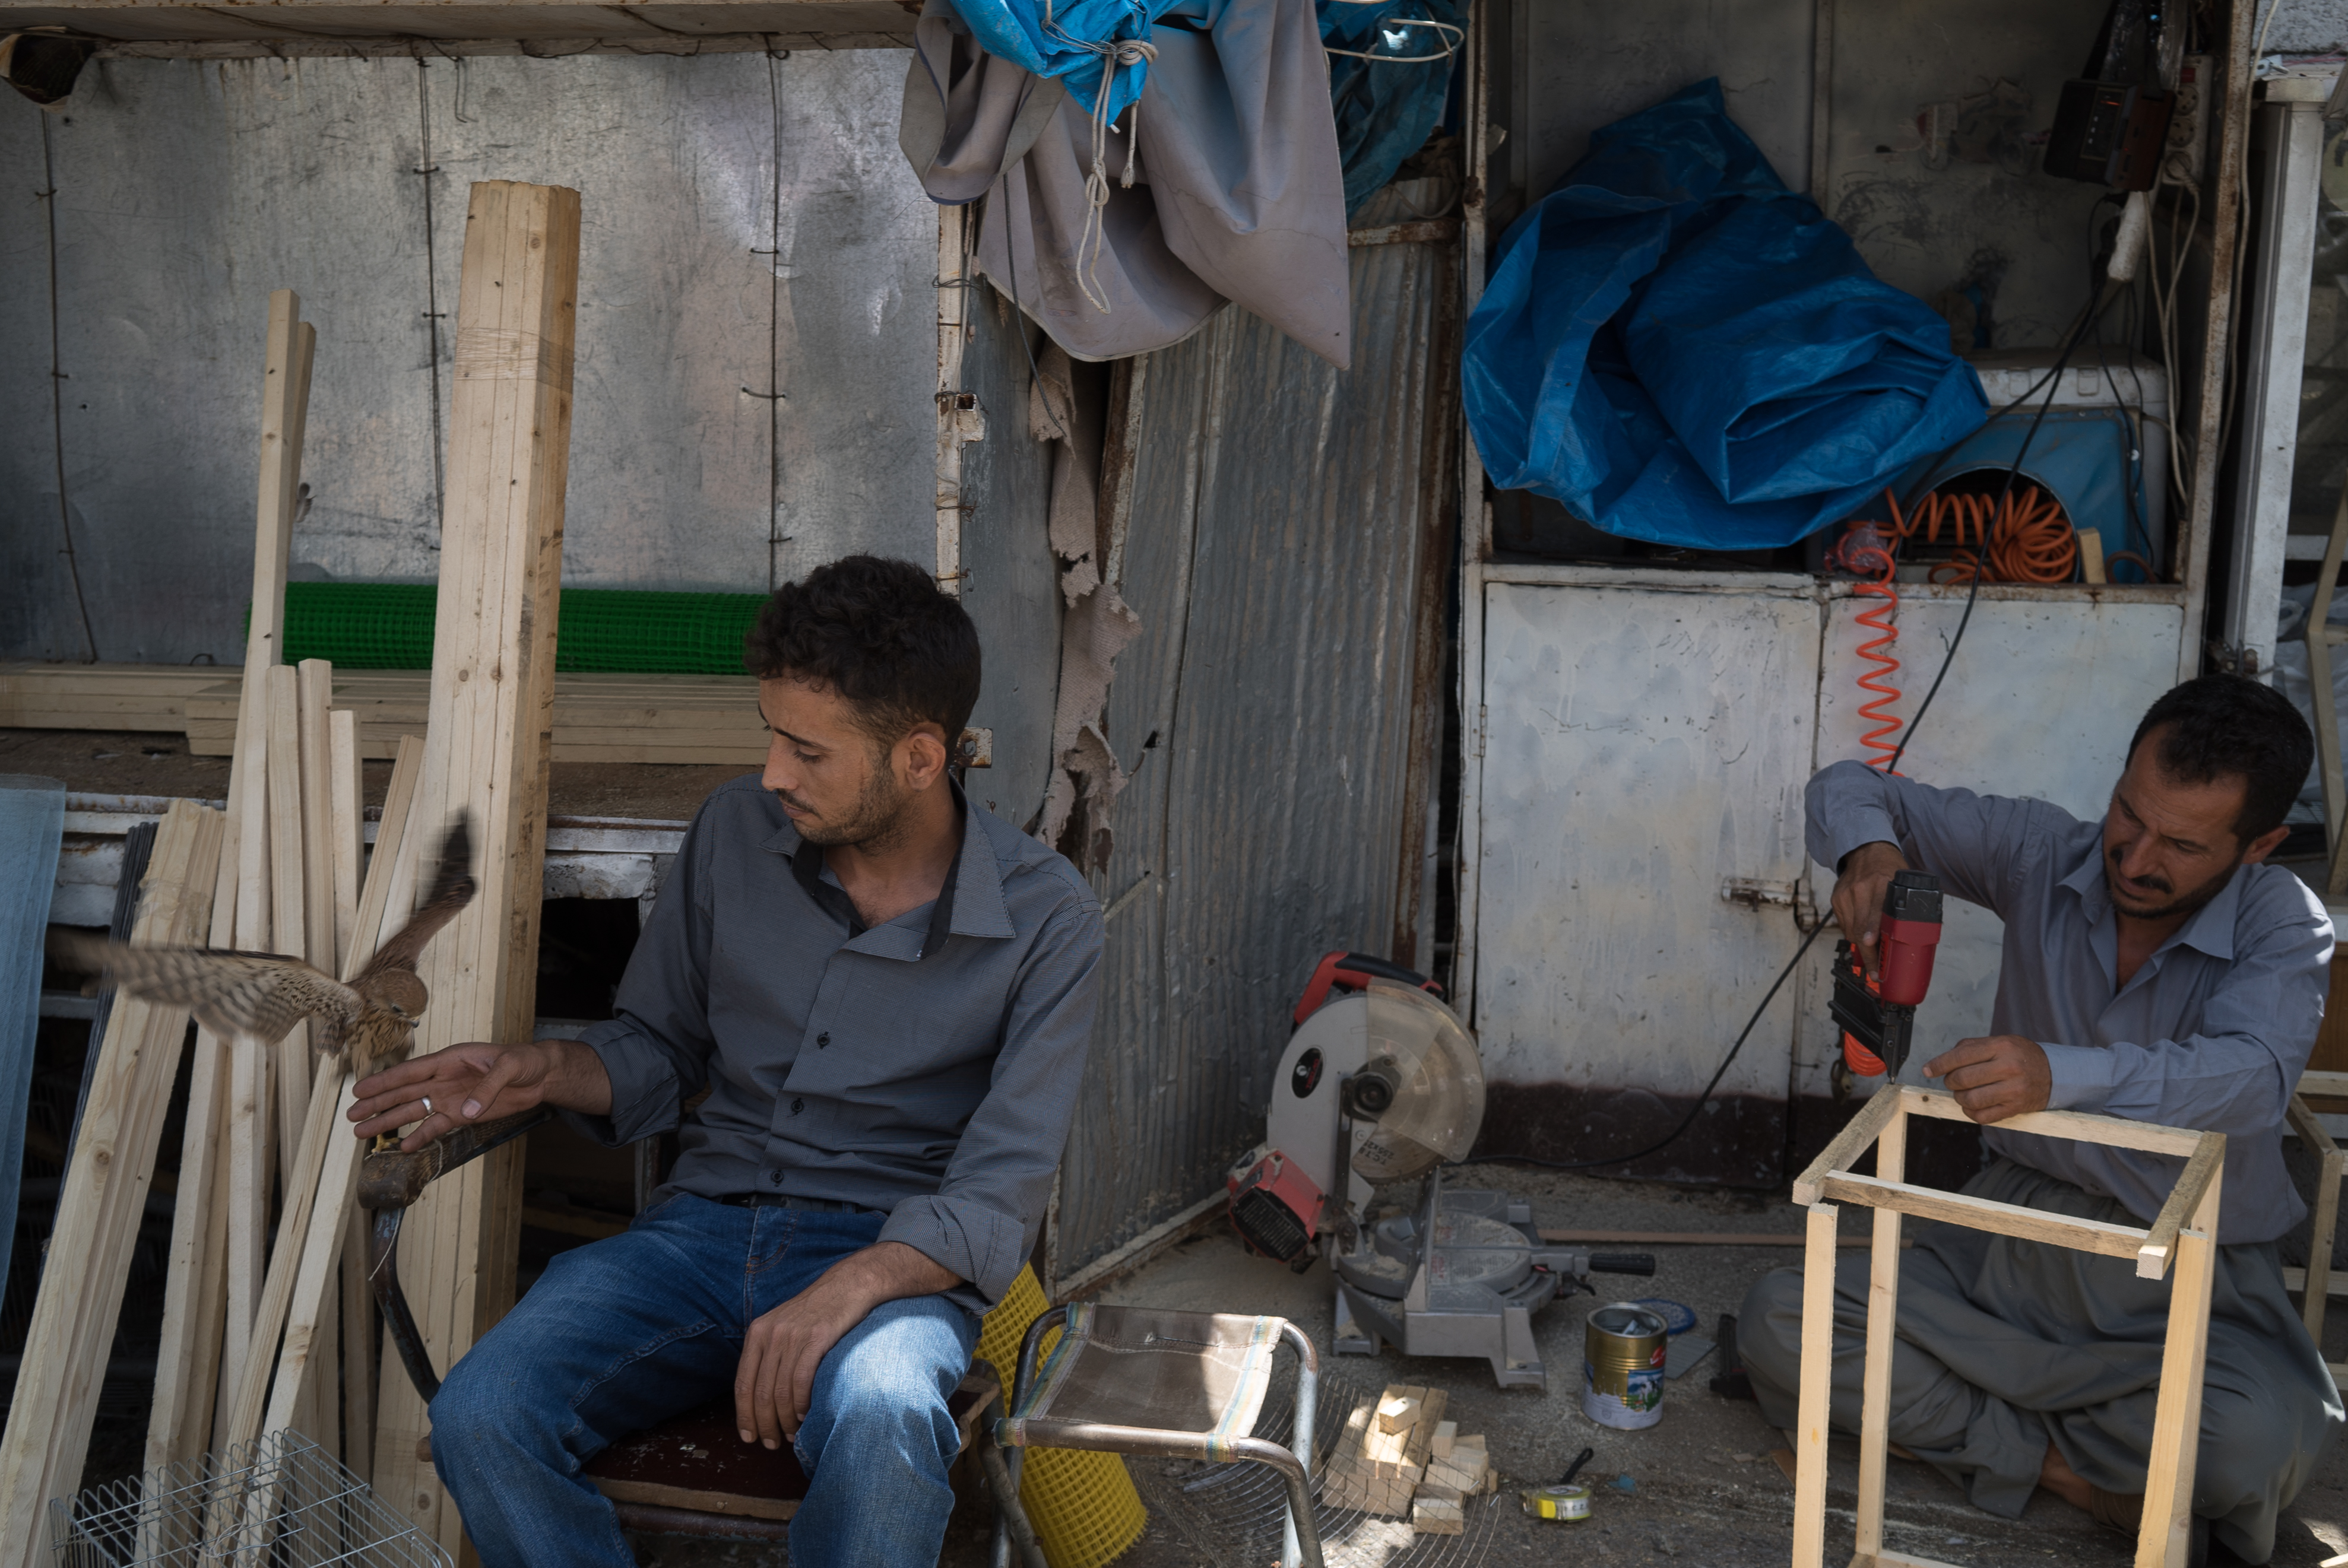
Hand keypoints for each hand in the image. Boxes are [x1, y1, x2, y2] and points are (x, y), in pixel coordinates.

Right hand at [349, 1040, 602, 1150]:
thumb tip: (465, 1111)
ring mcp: (451, 1098)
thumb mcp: (509, 1066)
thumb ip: (487, 1087)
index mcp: (449, 1060)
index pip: (411, 1072)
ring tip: (363, 1133)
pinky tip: (402, 1148)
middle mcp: (444, 1080)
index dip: (384, 1081)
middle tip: (351, 1116)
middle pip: (404, 1093)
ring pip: (413, 1112)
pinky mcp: (462, 1115)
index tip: (360, 1090)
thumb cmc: (525, 1061)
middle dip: (377, 1104)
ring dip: (389, 1122)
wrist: (542, 1076)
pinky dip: (420, 1137)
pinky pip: (436, 1127)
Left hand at [734, 1242, 957, 1447]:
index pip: (742, 1384)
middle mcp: (770, 1334)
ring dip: (784, 1420)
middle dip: (763, 1424)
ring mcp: (793, 1336)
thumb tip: (761, 1399)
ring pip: (780, 1391)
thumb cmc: (817, 1313)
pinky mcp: (816, 1338)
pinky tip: (806, 1415)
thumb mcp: (783, 1328)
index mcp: (757, 1333)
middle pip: (760, 1392)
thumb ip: (769, 1356)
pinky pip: (802, 1381)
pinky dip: (802, 1404)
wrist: (849, 1285)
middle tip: (772, 1444)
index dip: (743, 1415)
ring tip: (792, 1434)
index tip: (748, 1438)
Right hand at [1832, 841, 1909, 976]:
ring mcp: (1845, 894)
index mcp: (1882, 883)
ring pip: (1851, 931)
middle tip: (1875, 970)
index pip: (1875, 912)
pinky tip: (1863, 931)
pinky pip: (1844, 925)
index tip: (1871, 945)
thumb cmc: (1889, 868)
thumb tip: (1910, 938)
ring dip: (1862, 945)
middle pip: (1860, 929)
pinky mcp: (1836, 899)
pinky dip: (1854, 932)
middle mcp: (1860, 889)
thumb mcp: (1903, 884)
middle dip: (1869, 954)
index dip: (1872, 932)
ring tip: (1873, 954)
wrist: (1867, 851)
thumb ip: (1904, 908)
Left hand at [1923, 1035, 2051, 1123]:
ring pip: (1970, 1099)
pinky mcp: (2015, 1108)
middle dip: (1950, 1082)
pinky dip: (1971, 1112)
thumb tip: (1942, 1061)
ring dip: (1959, 1098)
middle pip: (1962, 1079)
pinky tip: (1973, 1105)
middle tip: (1953, 1081)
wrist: (2054, 1074)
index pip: (1961, 1056)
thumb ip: (1970, 1047)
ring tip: (1964, 1093)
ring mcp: (2013, 1090)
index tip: (1927, 1070)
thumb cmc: (2020, 1056)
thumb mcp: (1999, 1041)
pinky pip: (1982, 1116)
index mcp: (2001, 1047)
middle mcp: (2008, 1067)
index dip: (1939, 1064)